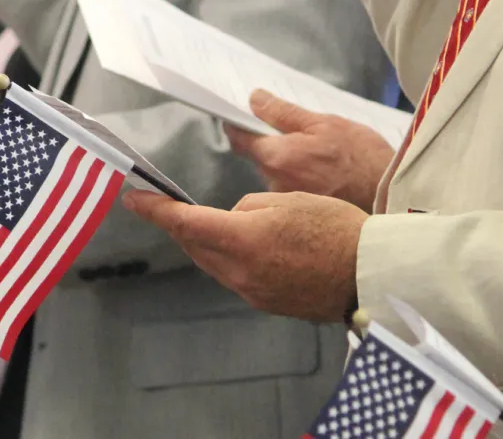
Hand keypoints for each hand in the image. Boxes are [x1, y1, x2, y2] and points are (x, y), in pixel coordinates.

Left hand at [122, 190, 366, 320]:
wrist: (370, 274)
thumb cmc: (335, 229)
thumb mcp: (287, 200)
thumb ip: (248, 208)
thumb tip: (234, 221)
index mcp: (243, 240)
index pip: (185, 223)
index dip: (155, 210)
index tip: (132, 198)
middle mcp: (240, 272)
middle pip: (195, 245)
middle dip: (182, 225)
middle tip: (172, 205)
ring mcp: (252, 292)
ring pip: (214, 262)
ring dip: (207, 242)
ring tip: (219, 223)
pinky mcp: (266, 303)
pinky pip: (235, 277)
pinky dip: (231, 259)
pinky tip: (252, 247)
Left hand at [226, 90, 392, 212]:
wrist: (389, 196)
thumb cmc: (361, 158)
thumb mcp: (323, 123)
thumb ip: (283, 112)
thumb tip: (254, 99)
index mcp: (277, 157)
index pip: (239, 139)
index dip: (236, 125)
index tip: (242, 116)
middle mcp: (274, 182)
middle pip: (259, 157)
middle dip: (270, 143)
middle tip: (297, 132)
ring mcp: (286, 200)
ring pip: (275, 173)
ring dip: (287, 161)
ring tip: (317, 154)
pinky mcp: (300, 210)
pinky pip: (290, 187)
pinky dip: (300, 177)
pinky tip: (323, 172)